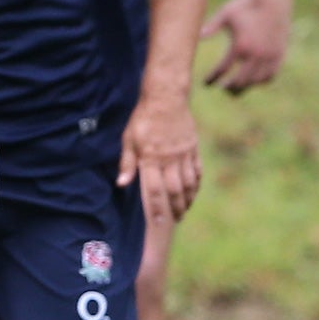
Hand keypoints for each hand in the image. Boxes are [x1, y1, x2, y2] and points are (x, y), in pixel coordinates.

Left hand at [116, 89, 200, 226]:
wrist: (166, 97)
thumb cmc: (143, 119)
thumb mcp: (129, 139)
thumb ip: (127, 163)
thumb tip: (121, 184)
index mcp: (151, 158)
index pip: (154, 189)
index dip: (157, 208)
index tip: (159, 222)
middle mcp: (169, 159)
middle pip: (175, 190)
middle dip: (176, 208)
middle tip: (175, 221)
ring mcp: (184, 154)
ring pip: (189, 182)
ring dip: (188, 199)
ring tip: (185, 210)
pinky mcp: (193, 147)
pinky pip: (197, 170)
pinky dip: (196, 183)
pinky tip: (194, 192)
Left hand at [201, 0, 290, 93]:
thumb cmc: (246, 4)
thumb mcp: (226, 14)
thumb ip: (211, 27)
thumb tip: (196, 36)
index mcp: (239, 46)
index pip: (223, 70)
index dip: (212, 78)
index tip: (206, 83)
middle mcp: (255, 55)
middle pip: (240, 82)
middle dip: (229, 87)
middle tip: (223, 88)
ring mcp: (270, 56)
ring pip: (256, 82)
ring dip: (244, 87)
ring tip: (236, 88)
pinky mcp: (280, 54)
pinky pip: (270, 76)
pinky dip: (260, 81)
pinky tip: (253, 80)